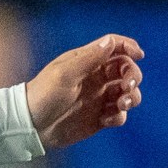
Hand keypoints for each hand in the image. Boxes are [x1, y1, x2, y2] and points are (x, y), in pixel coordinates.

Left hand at [25, 34, 144, 149]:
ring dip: (132, 97)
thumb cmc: (42, 96)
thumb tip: (110, 41)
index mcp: (86, 62)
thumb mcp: (64, 74)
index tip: (138, 55)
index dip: (129, 47)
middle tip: (127, 86)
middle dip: (133, 75)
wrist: (29, 126)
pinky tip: (106, 120)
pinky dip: (119, 116)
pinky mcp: (98, 117)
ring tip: (122, 104)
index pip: (114, 47)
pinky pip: (119, 114)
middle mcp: (95, 78)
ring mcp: (98, 98)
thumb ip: (89, 58)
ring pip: (127, 92)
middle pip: (126, 69)